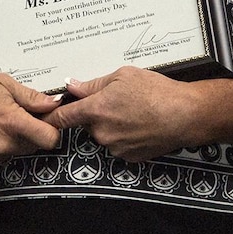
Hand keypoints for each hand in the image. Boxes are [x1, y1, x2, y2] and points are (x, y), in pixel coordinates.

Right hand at [0, 71, 62, 169]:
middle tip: (15, 116)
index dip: (51, 130)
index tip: (47, 122)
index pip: (49, 139)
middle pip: (33, 146)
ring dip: (12, 140)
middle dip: (30, 133)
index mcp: (11, 122)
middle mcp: (1, 144)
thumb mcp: (2, 83)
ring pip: (15, 152)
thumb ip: (31, 97)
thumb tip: (52, 104)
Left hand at [48, 67, 205, 161]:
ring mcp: (115, 147)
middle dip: (96, 114)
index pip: (62, 118)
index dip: (52, 117)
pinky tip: (141, 125)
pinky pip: (118, 145)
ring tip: (135, 112)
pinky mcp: (129, 157)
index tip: (45, 118)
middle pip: (87, 124)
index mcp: (96, 110)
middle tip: (117, 102)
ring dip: (111, 126)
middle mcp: (102, 132)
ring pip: (103, 135)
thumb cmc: (158, 92)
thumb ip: (93, 84)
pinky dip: (125, 136)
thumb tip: (73, 86)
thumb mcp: (123, 76)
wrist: (187, 115)